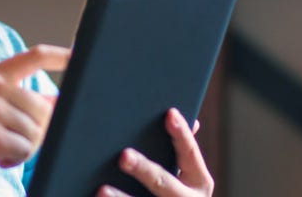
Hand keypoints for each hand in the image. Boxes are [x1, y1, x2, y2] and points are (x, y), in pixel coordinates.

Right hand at [0, 44, 69, 182]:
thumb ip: (21, 97)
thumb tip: (58, 100)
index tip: (80, 56)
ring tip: (0, 147)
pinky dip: (17, 159)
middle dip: (37, 130)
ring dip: (25, 146)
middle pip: (44, 108)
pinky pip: (26, 150)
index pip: (36, 56)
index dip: (61, 56)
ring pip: (37, 131)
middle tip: (14, 139)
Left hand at [96, 108, 213, 196]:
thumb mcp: (188, 174)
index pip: (190, 153)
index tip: (170, 113)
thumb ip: (183, 151)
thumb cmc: (177, 191)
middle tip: (123, 155)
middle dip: (144, 170)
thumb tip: (192, 120)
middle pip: (163, 184)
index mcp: (198, 182)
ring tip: (102, 189)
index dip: (181, 134)